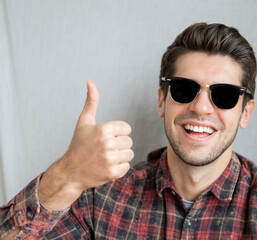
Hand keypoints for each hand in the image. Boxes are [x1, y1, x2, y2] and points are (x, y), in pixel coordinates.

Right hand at [39, 80, 133, 209]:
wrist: (69, 172)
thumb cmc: (78, 145)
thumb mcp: (84, 122)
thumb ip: (91, 102)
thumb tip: (90, 81)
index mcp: (104, 128)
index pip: (127, 128)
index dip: (117, 133)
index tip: (105, 138)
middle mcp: (108, 143)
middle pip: (129, 141)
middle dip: (118, 145)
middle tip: (103, 149)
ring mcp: (110, 159)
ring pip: (129, 154)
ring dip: (120, 157)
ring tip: (105, 158)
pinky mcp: (113, 173)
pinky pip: (127, 166)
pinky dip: (118, 168)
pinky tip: (105, 167)